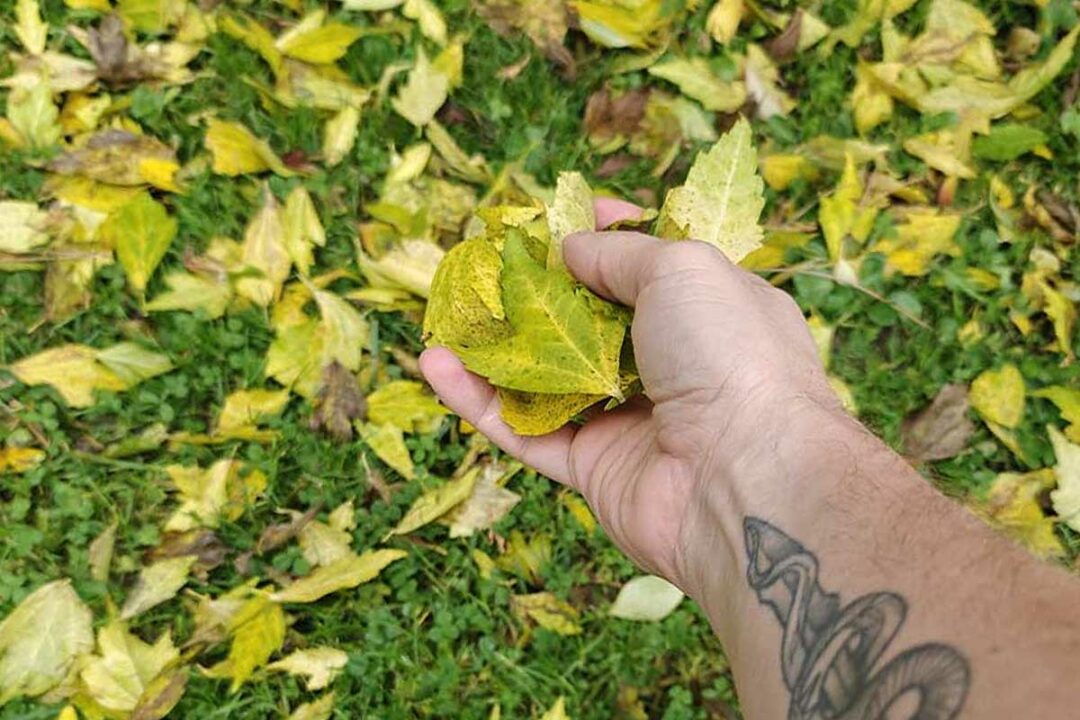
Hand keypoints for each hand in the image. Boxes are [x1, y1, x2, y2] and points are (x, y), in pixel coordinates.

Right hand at [420, 199, 840, 594]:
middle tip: (489, 266)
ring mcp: (633, 421)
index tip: (564, 219)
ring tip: (449, 314)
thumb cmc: (729, 355)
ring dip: (497, 350)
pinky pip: (526, 433)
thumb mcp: (683, 270)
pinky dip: (479, 402)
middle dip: (540, 296)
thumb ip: (622, 253)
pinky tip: (435, 366)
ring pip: (549, 381)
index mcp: (712, 315)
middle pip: (592, 325)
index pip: (652, 270)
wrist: (746, 479)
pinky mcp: (595, 470)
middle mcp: (674, 367)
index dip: (609, 241)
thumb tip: (572, 247)